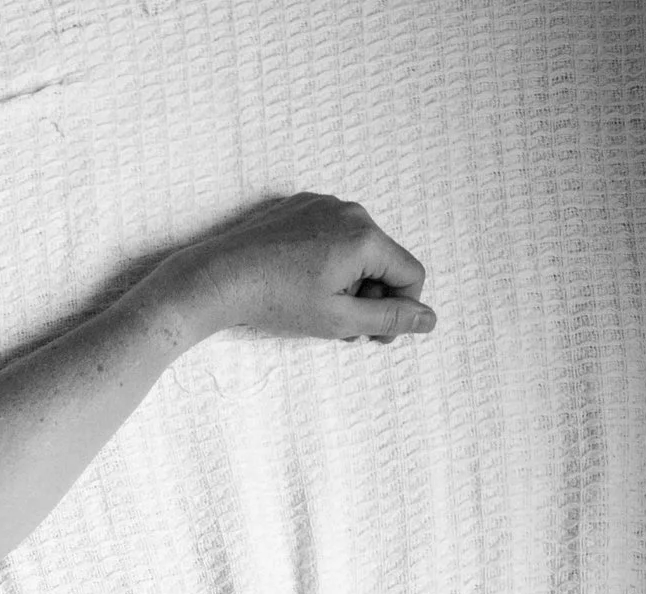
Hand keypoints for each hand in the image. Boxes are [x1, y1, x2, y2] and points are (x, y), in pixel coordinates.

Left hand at [166, 193, 433, 343]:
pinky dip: (326, 261)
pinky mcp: (299, 206)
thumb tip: (429, 319)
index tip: (375, 336)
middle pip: (384, 260)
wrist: (216, 278)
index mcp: (365, 237)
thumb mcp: (338, 319)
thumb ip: (389, 318)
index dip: (401, 310)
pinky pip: (330, 235)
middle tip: (341, 327)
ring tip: (316, 305)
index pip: (411, 274)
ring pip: (356, 249)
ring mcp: (322, 204)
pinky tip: (298, 282)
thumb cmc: (273, 301)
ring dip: (348, 280)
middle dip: (370, 296)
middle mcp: (349, 212)